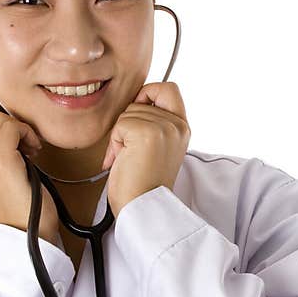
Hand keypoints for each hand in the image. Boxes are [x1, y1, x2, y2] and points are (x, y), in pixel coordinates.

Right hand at [0, 109, 60, 244]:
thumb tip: (4, 129)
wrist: (28, 234)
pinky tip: (33, 150)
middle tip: (22, 143)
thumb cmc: (20, 210)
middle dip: (8, 124)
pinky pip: (12, 127)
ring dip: (19, 128)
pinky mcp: (1, 161)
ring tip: (28, 148)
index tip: (9, 136)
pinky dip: (27, 133)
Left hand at [100, 82, 190, 216]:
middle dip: (127, 124)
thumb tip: (135, 100)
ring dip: (120, 136)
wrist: (142, 208)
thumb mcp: (157, 146)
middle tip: (131, 152)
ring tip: (129, 158)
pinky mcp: (148, 133)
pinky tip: (123, 160)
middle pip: (140, 100)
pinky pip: (120, 124)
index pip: (168, 88)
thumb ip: (153, 122)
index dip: (148, 94)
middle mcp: (178, 125)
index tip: (138, 117)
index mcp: (182, 128)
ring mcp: (165, 128)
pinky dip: (115, 143)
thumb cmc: (143, 184)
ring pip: (127, 112)